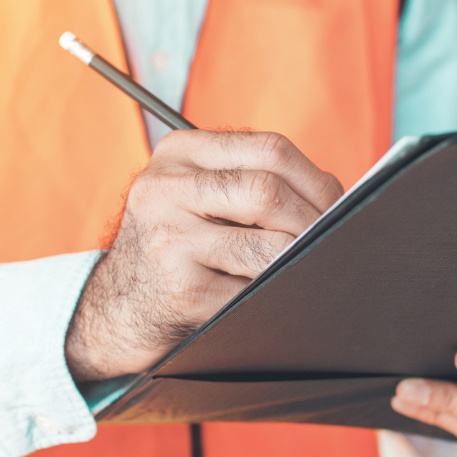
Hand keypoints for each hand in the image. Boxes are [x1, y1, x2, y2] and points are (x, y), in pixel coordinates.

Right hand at [66, 130, 342, 380]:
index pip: (269, 149)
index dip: (317, 180)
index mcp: (177, 153)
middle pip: (268, 192)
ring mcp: (168, 240)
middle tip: (333, 241)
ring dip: (298, 262)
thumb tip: (338, 199)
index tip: (338, 205)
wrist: (118, 307)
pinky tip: (275, 296)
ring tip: (307, 268)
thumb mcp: (196, 195)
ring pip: (267, 247)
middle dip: (314, 222)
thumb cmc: (177, 246)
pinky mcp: (180, 290)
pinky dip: (276, 295)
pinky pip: (253, 291)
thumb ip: (252, 181)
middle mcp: (164, 189)